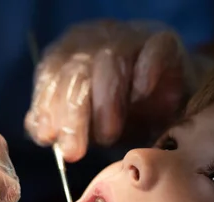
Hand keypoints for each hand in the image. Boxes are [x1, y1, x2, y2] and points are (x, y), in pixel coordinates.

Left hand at [25, 20, 195, 161]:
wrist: (175, 102)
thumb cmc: (125, 114)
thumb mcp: (88, 124)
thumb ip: (62, 125)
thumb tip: (38, 130)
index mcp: (70, 54)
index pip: (50, 74)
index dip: (47, 106)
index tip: (47, 137)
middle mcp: (96, 40)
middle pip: (77, 72)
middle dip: (73, 115)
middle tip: (74, 152)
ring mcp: (131, 37)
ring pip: (110, 61)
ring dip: (106, 102)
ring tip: (108, 136)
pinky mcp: (164, 42)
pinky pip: (152, 50)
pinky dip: (145, 72)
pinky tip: (141, 95)